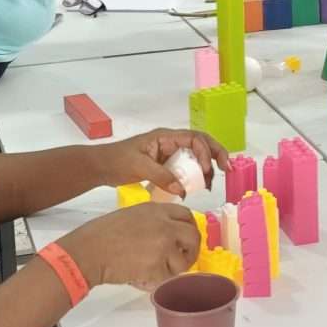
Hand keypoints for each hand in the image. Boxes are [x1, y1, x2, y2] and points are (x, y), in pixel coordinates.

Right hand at [59, 202, 201, 290]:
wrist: (89, 251)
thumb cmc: (101, 235)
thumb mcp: (132, 215)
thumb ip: (153, 221)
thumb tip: (166, 234)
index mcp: (157, 210)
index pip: (186, 215)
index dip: (190, 228)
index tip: (187, 238)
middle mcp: (164, 225)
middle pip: (193, 237)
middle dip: (191, 251)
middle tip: (183, 260)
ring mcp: (163, 245)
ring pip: (183, 262)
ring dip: (172, 270)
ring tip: (154, 272)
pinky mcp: (157, 266)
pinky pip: (167, 279)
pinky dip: (156, 282)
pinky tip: (142, 278)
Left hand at [96, 129, 228, 198]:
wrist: (100, 167)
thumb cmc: (117, 160)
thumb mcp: (139, 166)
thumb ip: (161, 176)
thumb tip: (182, 189)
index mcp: (166, 137)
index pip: (194, 139)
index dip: (206, 152)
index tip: (207, 170)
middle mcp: (170, 143)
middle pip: (200, 144)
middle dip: (215, 154)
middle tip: (226, 169)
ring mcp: (168, 154)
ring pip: (194, 157)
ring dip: (205, 169)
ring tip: (208, 185)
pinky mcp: (164, 166)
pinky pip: (184, 169)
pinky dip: (192, 178)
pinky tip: (193, 189)